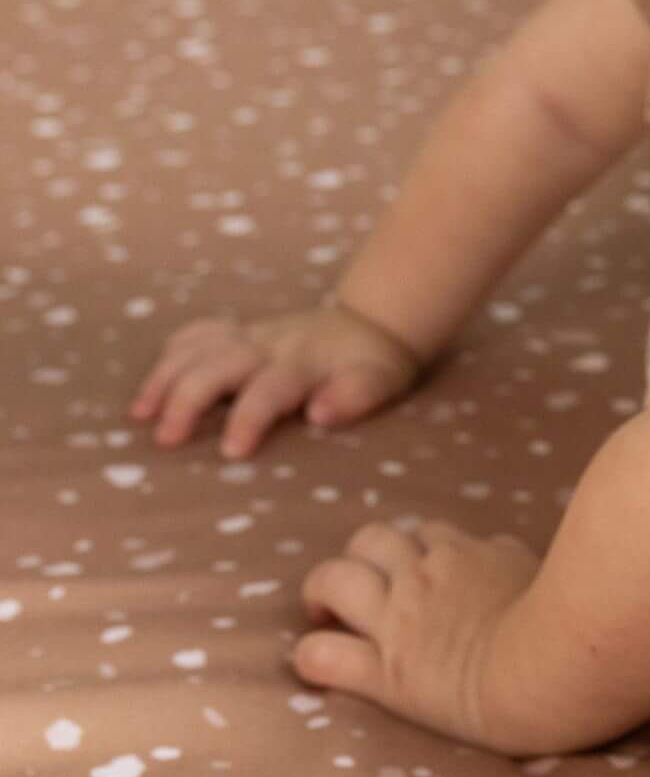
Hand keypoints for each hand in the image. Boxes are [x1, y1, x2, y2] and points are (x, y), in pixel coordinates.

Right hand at [127, 301, 423, 458]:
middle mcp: (270, 344)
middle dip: (188, 398)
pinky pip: (197, 334)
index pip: (271, 387)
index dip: (249, 417)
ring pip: (198, 347)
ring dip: (165, 378)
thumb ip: (356, 396)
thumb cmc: (373, 365)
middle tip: (165, 439)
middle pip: (218, 363)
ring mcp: (249, 336)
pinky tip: (152, 388)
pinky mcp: (238, 334)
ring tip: (140, 415)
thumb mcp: (381, 380)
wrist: (369, 325)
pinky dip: (171, 355)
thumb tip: (321, 414)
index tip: (231, 452)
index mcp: (304, 361)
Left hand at [292, 519, 542, 754]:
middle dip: (361, 556)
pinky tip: (317, 663)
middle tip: (364, 586)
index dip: (419, 549)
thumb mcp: (541, 571)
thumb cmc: (561, 622)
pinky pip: (323, 656)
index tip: (422, 570)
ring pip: (334, 580)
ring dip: (322, 591)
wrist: (548, 668)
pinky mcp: (383, 673)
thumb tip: (503, 554)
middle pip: (373, 539)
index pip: (431, 533)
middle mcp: (424, 577)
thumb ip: (514, 559)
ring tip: (324, 612)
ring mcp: (399, 622)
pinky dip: (313, 656)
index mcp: (466, 555)